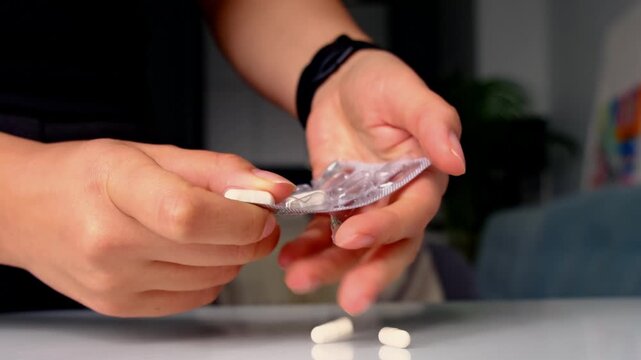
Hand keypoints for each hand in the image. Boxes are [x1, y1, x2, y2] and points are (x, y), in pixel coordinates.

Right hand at [1, 139, 293, 316]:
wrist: (28, 212)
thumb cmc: (85, 176)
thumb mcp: (150, 152)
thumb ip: (218, 170)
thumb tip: (274, 189)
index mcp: (116, 189)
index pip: (192, 214)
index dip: (243, 216)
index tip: (263, 208)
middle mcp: (110, 243)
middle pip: (213, 251)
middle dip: (251, 235)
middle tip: (249, 215)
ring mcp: (114, 282)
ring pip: (215, 278)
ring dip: (232, 254)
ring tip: (212, 230)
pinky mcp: (121, 306)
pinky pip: (196, 297)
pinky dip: (210, 275)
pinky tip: (192, 253)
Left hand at [278, 50, 464, 314]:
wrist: (342, 84)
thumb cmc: (381, 83)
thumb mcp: (408, 93)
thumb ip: (435, 123)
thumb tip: (458, 161)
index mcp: (424, 179)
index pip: (413, 215)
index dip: (387, 228)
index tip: (353, 235)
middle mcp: (398, 201)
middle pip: (390, 247)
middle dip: (369, 273)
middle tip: (348, 300)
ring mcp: (366, 207)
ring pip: (353, 248)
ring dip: (329, 266)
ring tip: (299, 279)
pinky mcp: (337, 206)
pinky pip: (323, 234)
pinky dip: (308, 248)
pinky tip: (289, 258)